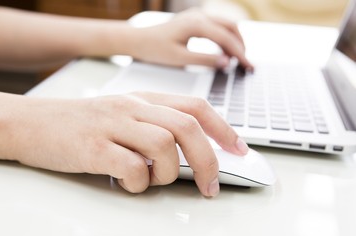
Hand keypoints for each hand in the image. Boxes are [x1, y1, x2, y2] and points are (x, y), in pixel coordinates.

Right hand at [12, 93, 248, 196]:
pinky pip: (131, 167)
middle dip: (208, 160)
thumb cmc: (81, 124)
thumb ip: (154, 126)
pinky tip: (128, 183)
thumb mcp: (122, 115)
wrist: (31, 123)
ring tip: (151, 180)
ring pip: (163, 146)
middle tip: (211, 186)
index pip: (195, 106)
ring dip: (167, 173)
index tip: (239, 149)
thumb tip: (188, 155)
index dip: (223, 128)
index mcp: (142, 99)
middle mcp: (131, 107)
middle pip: (187, 127)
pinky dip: (138, 183)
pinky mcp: (93, 148)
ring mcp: (112, 125)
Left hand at [131, 8, 253, 69]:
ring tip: (239, 61)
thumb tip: (226, 63)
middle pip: (231, 27)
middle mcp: (199, 16)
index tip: (248, 67)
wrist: (139, 40)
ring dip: (235, 41)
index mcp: (196, 24)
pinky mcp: (195, 20)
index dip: (239, 53)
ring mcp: (198, 16)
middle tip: (247, 65)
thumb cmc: (155, 49)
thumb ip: (204, 60)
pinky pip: (217, 27)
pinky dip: (225, 39)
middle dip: (241, 46)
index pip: (225, 38)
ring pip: (226, 25)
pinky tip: (226, 53)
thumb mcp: (180, 59)